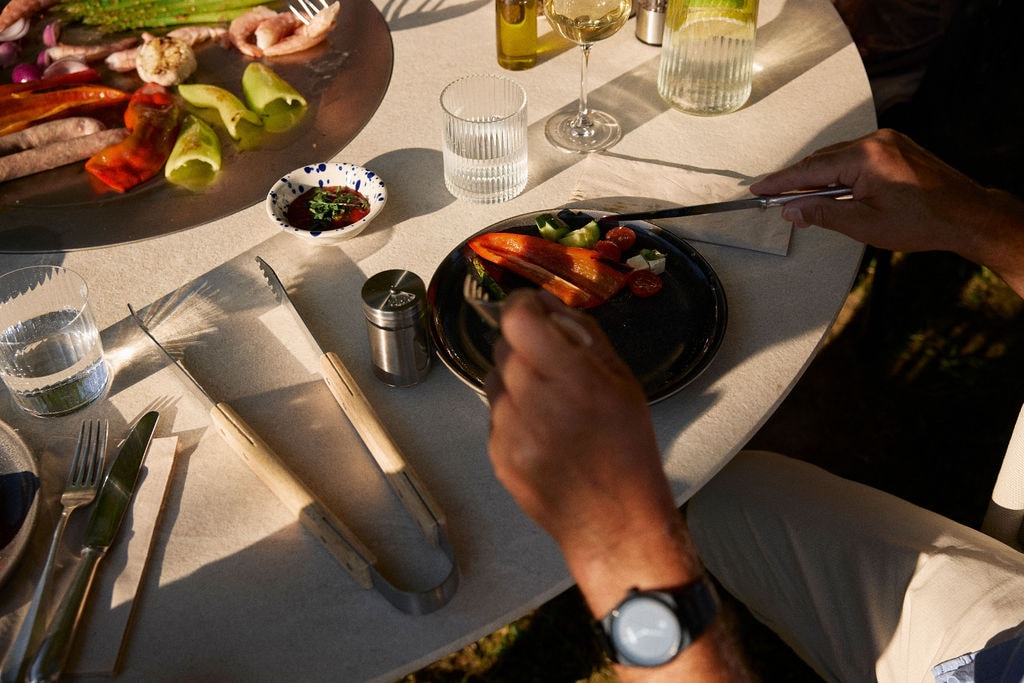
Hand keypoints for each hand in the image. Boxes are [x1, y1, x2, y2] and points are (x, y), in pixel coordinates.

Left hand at [484, 289, 675, 570]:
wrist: (615, 522)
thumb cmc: (628, 451)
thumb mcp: (623, 382)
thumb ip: (583, 335)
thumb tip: (549, 306)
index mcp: (572, 380)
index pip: (518, 320)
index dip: (523, 306)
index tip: (533, 309)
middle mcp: (534, 403)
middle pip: (504, 347)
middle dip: (524, 345)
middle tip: (551, 362)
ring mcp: (509, 432)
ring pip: (494, 379)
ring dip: (516, 380)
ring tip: (550, 405)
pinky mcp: (496, 454)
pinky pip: (494, 414)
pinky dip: (512, 413)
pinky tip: (543, 432)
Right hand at [751, 129, 1023, 293]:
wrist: (968, 216)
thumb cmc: (922, 222)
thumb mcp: (864, 224)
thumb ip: (822, 214)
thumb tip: (791, 210)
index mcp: (865, 157)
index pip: (810, 169)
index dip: (780, 181)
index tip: (757, 188)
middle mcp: (876, 141)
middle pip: (822, 159)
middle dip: (797, 179)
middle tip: (772, 197)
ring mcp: (888, 141)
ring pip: (839, 156)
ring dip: (818, 176)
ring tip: (799, 198)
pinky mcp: (897, 147)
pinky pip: (856, 155)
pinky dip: (839, 171)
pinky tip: (832, 188)